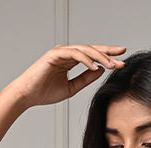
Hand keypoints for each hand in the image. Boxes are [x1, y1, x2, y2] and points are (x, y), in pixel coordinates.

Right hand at [9, 44, 125, 108]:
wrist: (27, 95)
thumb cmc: (44, 92)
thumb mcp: (71, 88)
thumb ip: (86, 78)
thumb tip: (101, 71)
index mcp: (70, 59)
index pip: (92, 55)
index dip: (107, 57)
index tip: (120, 60)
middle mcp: (67, 52)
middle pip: (92, 49)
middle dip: (108, 52)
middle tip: (122, 55)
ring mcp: (61, 51)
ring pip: (85, 50)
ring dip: (100, 57)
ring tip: (111, 64)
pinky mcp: (55, 54)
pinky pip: (74, 54)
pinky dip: (86, 60)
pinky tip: (96, 66)